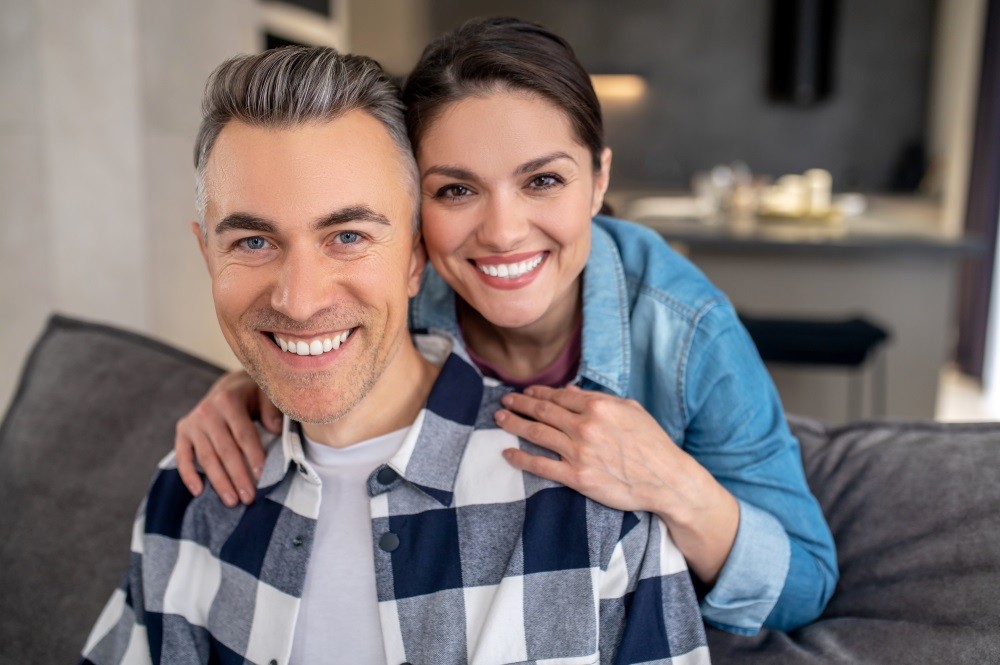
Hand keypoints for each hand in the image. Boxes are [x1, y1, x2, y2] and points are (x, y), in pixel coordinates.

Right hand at [174, 370, 280, 506]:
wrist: (229, 386)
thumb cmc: (253, 396)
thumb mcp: (266, 395)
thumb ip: (271, 411)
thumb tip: (275, 430)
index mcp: (229, 400)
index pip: (243, 434)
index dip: (253, 456)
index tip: (262, 477)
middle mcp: (208, 411)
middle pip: (225, 450)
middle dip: (238, 476)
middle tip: (249, 498)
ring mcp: (193, 422)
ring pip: (206, 457)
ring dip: (219, 482)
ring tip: (232, 501)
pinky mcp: (182, 430)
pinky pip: (182, 456)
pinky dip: (188, 475)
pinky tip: (199, 492)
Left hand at [495, 385, 738, 583]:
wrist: (666, 480)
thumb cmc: (652, 442)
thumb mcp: (630, 409)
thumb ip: (599, 398)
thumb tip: (569, 390)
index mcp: (599, 407)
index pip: (558, 396)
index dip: (537, 393)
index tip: (525, 392)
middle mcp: (585, 427)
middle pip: (542, 411)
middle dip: (519, 404)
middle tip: (504, 401)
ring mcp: (579, 452)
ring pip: (536, 434)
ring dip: (513, 424)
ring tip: (499, 419)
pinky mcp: (577, 477)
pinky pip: (541, 466)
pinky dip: (521, 458)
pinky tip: (507, 453)